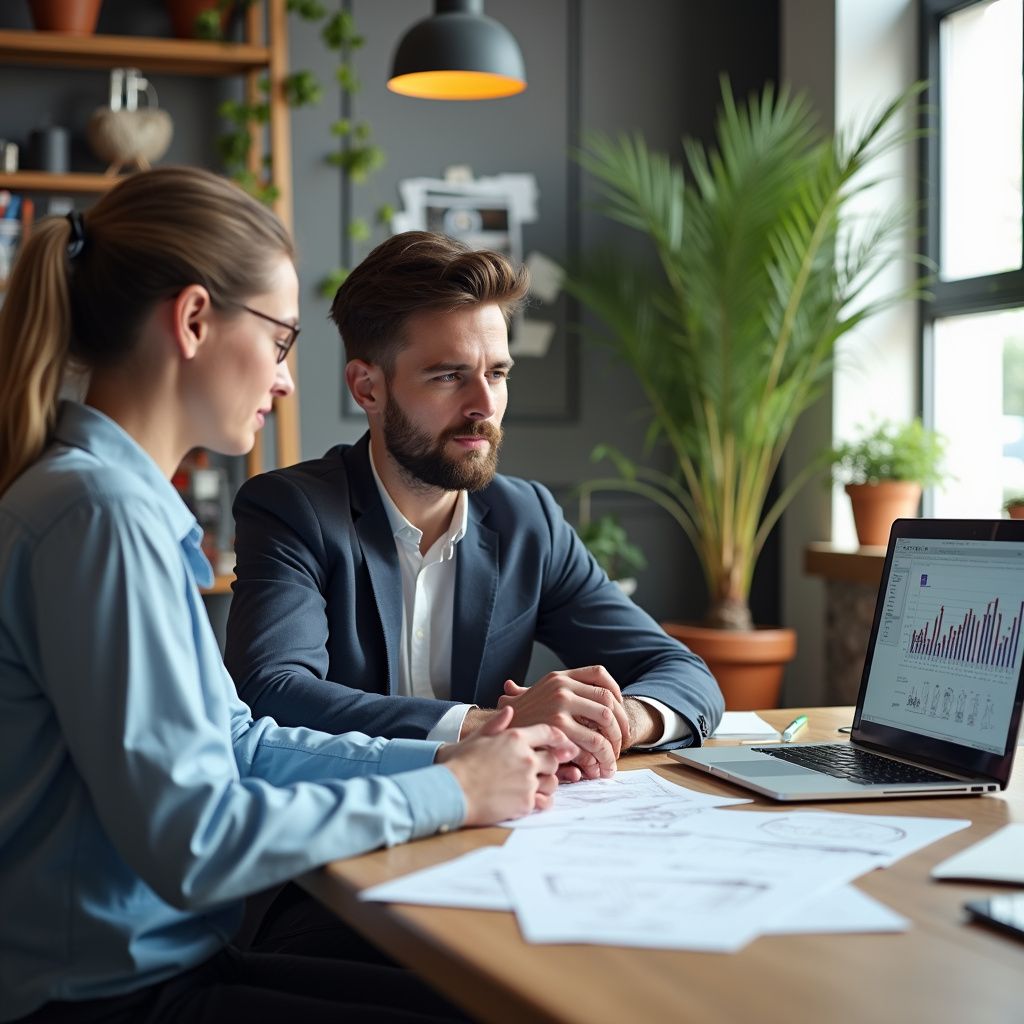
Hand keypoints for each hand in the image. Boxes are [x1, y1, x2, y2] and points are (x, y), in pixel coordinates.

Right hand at [437, 706, 577, 824]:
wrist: (451, 790)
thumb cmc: (461, 762)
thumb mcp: (479, 736)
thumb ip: (498, 723)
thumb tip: (509, 710)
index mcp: (516, 738)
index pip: (548, 732)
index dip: (558, 737)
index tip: (563, 742)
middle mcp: (526, 758)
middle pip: (553, 759)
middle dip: (550, 763)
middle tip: (542, 768)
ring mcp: (528, 781)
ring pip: (553, 782)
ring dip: (546, 783)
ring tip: (534, 785)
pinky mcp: (525, 803)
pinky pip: (545, 802)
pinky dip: (541, 801)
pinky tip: (531, 800)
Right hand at [496, 665, 629, 779]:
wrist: (494, 731)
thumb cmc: (514, 720)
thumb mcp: (531, 697)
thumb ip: (551, 694)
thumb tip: (561, 693)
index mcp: (558, 677)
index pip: (600, 674)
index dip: (616, 692)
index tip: (619, 712)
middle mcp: (561, 686)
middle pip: (608, 700)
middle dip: (621, 724)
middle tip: (622, 742)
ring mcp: (560, 705)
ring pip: (605, 723)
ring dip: (614, 743)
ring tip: (612, 760)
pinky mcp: (559, 727)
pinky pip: (593, 742)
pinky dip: (602, 756)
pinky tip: (600, 767)